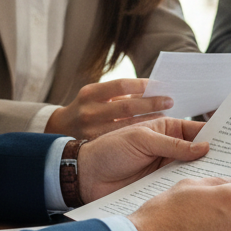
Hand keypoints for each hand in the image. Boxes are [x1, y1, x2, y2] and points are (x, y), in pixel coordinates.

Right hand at [44, 78, 171, 137]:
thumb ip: (120, 94)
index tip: (160, 84)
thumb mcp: (97, 96)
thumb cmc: (87, 108)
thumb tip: (152, 89)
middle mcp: (89, 110)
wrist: (60, 130)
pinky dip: (138, 135)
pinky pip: (122, 140)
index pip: (121, 85)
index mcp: (91, 93)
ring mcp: (92, 130)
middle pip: (127, 106)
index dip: (142, 85)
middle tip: (170, 101)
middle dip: (151, 103)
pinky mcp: (96, 146)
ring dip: (149, 121)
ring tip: (165, 118)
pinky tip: (151, 133)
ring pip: (127, 126)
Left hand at [76, 117, 208, 200]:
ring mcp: (167, 171)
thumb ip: (172, 145)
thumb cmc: (109, 150)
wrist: (85, 177)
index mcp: (167, 130)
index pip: (198, 130)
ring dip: (208, 178)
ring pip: (194, 174)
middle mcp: (171, 150)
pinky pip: (182, 190)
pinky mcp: (161, 190)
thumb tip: (205, 148)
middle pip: (202, 155)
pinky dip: (193, 194)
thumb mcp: (141, 140)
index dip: (218, 135)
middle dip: (219, 158)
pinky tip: (208, 199)